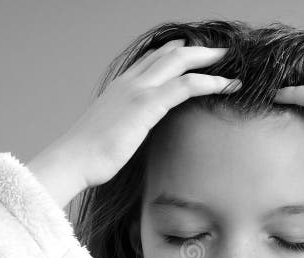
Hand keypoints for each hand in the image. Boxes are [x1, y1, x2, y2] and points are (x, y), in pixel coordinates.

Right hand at [33, 38, 241, 190]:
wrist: (72, 160)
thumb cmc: (87, 156)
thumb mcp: (108, 134)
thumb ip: (123, 127)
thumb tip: (131, 136)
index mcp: (119, 88)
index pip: (150, 60)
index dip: (174, 54)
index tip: (194, 57)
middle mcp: (129, 82)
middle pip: (169, 54)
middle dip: (197, 50)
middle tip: (219, 52)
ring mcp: (138, 90)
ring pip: (181, 61)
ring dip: (209, 59)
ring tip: (231, 62)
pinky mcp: (147, 104)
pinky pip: (187, 85)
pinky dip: (212, 82)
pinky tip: (229, 85)